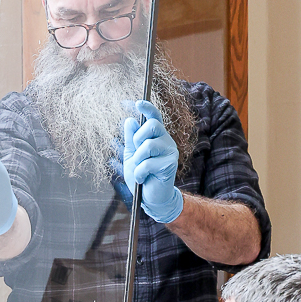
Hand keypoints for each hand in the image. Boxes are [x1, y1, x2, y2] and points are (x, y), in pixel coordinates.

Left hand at [123, 102, 182, 223]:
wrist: (150, 198)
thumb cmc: (142, 176)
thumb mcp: (131, 155)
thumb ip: (130, 139)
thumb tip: (129, 120)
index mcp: (157, 137)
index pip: (155, 117)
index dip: (148, 108)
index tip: (138, 103)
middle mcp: (166, 141)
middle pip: (152, 125)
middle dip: (138, 138)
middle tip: (137, 155)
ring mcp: (170, 152)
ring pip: (148, 145)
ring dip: (138, 160)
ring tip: (139, 170)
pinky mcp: (171, 165)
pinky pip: (148, 163)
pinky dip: (139, 173)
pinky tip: (142, 179)